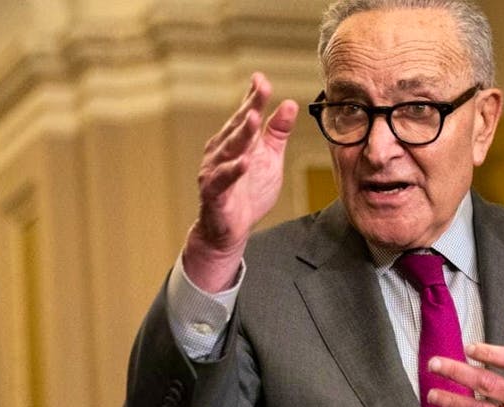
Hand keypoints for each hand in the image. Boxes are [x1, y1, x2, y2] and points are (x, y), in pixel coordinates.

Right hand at [183, 72, 298, 291]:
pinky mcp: (214, 194)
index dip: (253, 96)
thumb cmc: (248, 192)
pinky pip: (223, 180)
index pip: (245, 114)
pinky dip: (233, 170)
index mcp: (235, 141)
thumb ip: (278, 133)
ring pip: (229, 149)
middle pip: (237, 126)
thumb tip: (289, 103)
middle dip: (249, 107)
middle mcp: (221, 151)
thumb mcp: (269, 158)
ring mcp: (215, 171)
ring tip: (253, 118)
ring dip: (240, 134)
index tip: (261, 78)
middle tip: (261, 88)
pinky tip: (244, 162)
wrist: (229, 231)